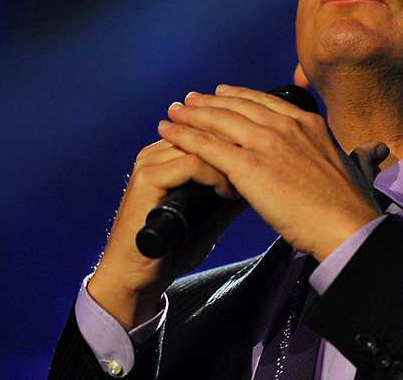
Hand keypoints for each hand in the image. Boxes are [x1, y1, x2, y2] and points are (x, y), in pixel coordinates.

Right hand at [89, 112, 246, 328]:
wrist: (137, 277)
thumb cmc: (173, 248)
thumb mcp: (211, 214)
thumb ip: (230, 191)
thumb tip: (262, 177)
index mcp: (169, 153)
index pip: (210, 125)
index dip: (240, 136)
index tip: (265, 156)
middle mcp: (158, 151)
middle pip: (206, 128)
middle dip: (239, 144)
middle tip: (263, 164)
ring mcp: (150, 162)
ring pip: (202, 143)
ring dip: (230, 160)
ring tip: (246, 182)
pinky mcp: (148, 178)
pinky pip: (191, 164)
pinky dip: (215, 176)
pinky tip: (227, 192)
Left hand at [159, 84, 388, 260]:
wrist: (347, 226)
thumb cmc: (355, 205)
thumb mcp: (360, 167)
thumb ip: (361, 155)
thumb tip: (375, 150)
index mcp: (310, 124)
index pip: (266, 102)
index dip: (239, 97)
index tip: (222, 94)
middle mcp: (286, 126)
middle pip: (237, 107)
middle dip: (209, 102)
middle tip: (189, 100)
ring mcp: (266, 143)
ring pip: (218, 121)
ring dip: (191, 114)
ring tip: (173, 111)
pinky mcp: (248, 166)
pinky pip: (207, 145)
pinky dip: (184, 134)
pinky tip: (168, 130)